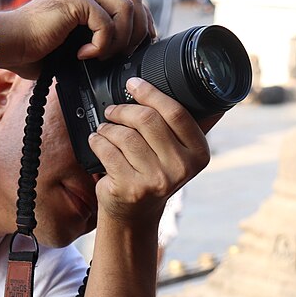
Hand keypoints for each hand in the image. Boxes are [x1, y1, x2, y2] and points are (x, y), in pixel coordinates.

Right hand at [0, 0, 154, 78]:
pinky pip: (107, 21)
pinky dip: (101, 44)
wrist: (5, 44)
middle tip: (124, 55)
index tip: (136, 47)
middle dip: (138, 30)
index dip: (140, 23)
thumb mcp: (70, 44)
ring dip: (120, 40)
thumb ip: (93, 40)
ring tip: (99, 56)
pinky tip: (82, 55)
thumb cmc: (29, 50)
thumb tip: (121, 57)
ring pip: (127, 8)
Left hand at [87, 77, 214, 225]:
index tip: (134, 84)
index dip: (151, 93)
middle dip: (124, 110)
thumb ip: (177, 125)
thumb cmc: (152, 174)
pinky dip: (97, 141)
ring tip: (104, 128)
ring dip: (108, 127)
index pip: (175, 113)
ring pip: (125, 135)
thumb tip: (176, 84)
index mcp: (198, 153)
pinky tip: (97, 141)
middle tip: (112, 110)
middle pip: (147, 120)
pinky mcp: (130, 188)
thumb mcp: (174, 152)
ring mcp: (156, 180)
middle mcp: (181, 168)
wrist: (134, 213)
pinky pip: (107, 151)